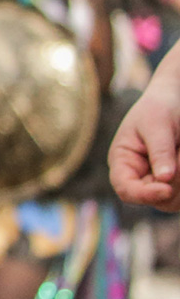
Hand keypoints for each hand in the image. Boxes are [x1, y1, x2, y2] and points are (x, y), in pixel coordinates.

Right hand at [111, 69, 179, 210]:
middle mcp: (140, 176)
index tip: (167, 189)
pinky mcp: (176, 181)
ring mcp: (159, 181)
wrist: (174, 99)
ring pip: (176, 198)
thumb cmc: (160, 107)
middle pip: (156, 199)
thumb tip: (164, 178)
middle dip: (175, 183)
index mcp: (123, 162)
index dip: (144, 195)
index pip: (126, 190)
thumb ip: (160, 151)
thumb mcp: (157, 125)